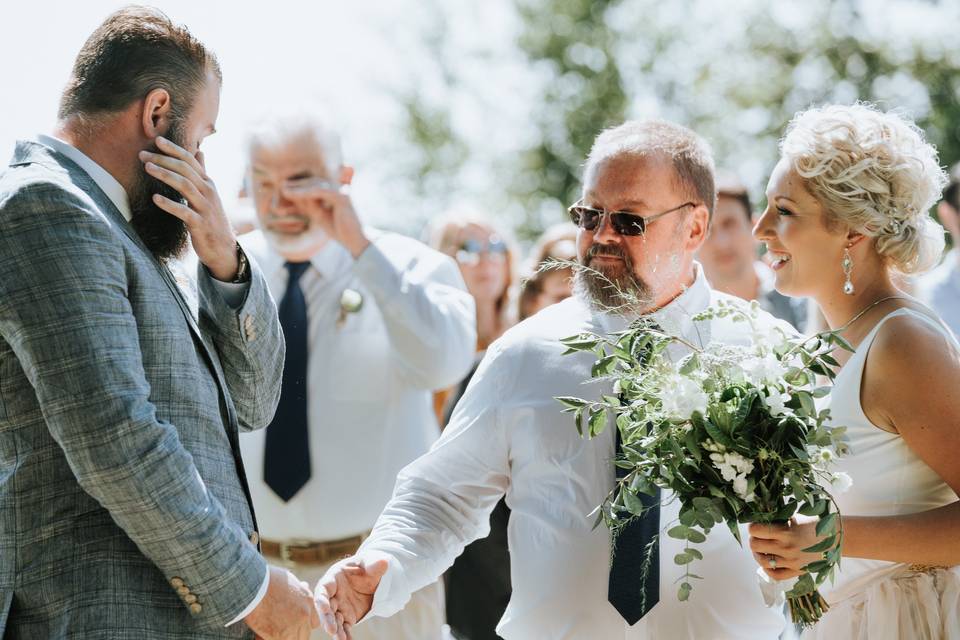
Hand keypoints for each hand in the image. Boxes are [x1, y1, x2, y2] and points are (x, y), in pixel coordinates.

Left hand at [139, 137, 238, 280]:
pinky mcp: (200, 224)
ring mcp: (205, 208)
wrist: (223, 247)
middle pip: (185, 170)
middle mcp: (208, 192)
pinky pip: (184, 212)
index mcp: (208, 183)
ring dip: (165, 175)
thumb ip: (202, 172)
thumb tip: (199, 151)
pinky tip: (155, 199)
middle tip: (143, 154)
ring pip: (185, 186)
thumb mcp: (208, 193)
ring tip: (147, 168)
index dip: (174, 149)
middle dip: (163, 159)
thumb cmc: (211, 218)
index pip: (190, 160)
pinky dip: (169, 204)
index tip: (157, 140)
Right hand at [244, 566, 320, 639]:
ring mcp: (292, 626)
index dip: (305, 624)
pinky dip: (269, 639)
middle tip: (282, 629)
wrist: (253, 585)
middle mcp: (304, 615)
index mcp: (307, 600)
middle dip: (295, 633)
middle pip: (305, 634)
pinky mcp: (277, 635)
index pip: (314, 622)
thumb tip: (304, 586)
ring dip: (283, 638)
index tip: (296, 624)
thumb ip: (298, 589)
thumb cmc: (267, 578)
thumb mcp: (289, 579)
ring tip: (271, 631)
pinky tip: (260, 634)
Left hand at [280, 180, 369, 258]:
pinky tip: (292, 194)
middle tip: (280, 184)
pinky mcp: (341, 196)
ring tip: (283, 189)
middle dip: (297, 183)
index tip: (284, 187)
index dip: (300, 185)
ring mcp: (341, 190)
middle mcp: (340, 187)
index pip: (316, 184)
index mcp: (336, 191)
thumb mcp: (320, 216)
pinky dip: (304, 192)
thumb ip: (310, 205)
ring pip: (316, 183)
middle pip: (314, 181)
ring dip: (298, 186)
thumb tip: (295, 197)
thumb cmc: (340, 230)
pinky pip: (319, 190)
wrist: (356, 241)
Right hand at [314, 557, 388, 638]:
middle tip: (331, 629)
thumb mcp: (369, 562)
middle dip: (327, 618)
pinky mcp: (347, 616)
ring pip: (334, 619)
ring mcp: (339, 607)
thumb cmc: (365, 566)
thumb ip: (374, 564)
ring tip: (340, 639)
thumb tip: (384, 562)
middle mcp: (333, 594)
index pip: (324, 588)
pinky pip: (345, 626)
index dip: (321, 598)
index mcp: (333, 578)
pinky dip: (346, 634)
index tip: (323, 606)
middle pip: (325, 607)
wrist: (371, 577)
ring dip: (336, 629)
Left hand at [749, 517, 836, 580]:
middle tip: (757, 536)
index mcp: (786, 532)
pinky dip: (768, 569)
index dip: (752, 527)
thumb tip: (759, 520)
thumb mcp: (795, 517)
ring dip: (758, 554)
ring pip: (762, 562)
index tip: (755, 525)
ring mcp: (792, 562)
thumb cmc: (815, 523)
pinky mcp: (797, 571)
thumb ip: (778, 520)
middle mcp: (787, 549)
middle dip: (753, 539)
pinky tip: (769, 562)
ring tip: (761, 549)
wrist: (836, 537)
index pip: (756, 530)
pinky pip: (775, 575)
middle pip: (755, 546)